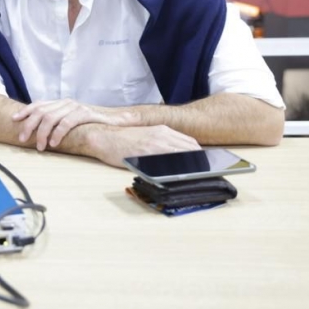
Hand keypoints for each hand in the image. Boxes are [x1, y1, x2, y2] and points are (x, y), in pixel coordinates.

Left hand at [12, 99, 135, 150]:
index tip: (14, 120)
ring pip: (51, 118)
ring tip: (39, 146)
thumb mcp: (70, 120)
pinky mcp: (84, 114)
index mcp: (60, 103)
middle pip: (41, 112)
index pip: (38, 104)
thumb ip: (56, 121)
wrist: (115, 120)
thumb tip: (37, 130)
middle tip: (23, 139)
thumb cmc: (90, 123)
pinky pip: (66, 123)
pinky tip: (53, 143)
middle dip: (29, 125)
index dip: (25, 111)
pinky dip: (57, 134)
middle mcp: (66, 102)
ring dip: (42, 133)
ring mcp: (75, 107)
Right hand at [86, 125, 200, 167]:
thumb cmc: (121, 140)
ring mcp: (157, 144)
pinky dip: (180, 170)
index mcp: (163, 130)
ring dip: (194, 167)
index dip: (200, 156)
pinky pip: (170, 162)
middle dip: (201, 163)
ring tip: (199, 177)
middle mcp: (163, 135)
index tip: (204, 166)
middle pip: (192, 150)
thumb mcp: (145, 137)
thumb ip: (162, 144)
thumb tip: (177, 158)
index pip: (190, 143)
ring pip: (185, 156)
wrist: (103, 137)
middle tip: (206, 174)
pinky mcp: (149, 153)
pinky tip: (182, 177)